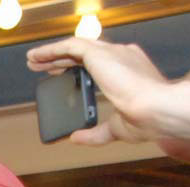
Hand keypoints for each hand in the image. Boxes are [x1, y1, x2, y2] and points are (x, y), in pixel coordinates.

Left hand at [26, 37, 168, 144]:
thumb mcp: (115, 129)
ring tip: (32, 60)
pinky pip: (68, 46)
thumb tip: (75, 137)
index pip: (99, 65)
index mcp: (130, 70)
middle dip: (60, 60)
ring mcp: (111, 52)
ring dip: (50, 54)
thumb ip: (95, 133)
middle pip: (83, 54)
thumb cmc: (147, 120)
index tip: (61, 75)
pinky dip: (50, 50)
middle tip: (40, 67)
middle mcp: (121, 56)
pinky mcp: (98, 53)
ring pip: (74, 47)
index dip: (77, 69)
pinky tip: (36, 57)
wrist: (157, 110)